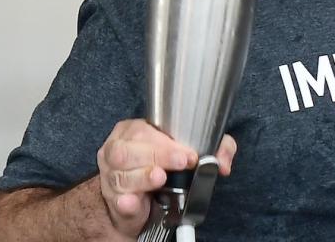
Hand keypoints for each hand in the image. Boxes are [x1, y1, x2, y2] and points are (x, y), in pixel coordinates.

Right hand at [96, 119, 236, 238]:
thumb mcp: (190, 149)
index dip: (166, 143)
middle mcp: (115, 152)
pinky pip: (117, 202)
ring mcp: (111, 178)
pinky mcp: (114, 202)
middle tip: (180, 164)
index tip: (188, 154)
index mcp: (131, 131)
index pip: (143, 132)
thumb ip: (214, 148)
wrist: (143, 199)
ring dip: (142, 177)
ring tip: (160, 178)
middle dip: (157, 156)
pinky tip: (133, 202)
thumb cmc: (164, 164)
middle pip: (127, 152)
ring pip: (121, 176)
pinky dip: (125, 203)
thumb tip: (223, 163)